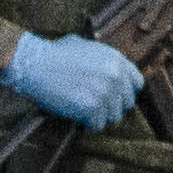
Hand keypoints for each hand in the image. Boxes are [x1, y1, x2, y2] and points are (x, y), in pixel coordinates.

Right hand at [0, 35, 141, 131]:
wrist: (36, 65)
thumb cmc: (54, 54)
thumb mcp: (85, 46)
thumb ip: (102, 58)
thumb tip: (110, 68)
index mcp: (116, 59)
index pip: (136, 83)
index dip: (125, 92)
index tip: (116, 97)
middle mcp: (115, 76)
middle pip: (126, 103)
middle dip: (113, 106)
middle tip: (98, 107)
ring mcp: (105, 93)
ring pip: (113, 117)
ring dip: (100, 117)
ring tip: (87, 113)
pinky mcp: (91, 108)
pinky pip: (97, 125)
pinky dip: (88, 126)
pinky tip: (80, 121)